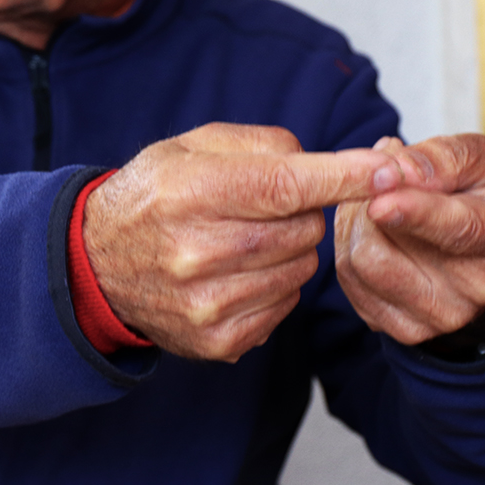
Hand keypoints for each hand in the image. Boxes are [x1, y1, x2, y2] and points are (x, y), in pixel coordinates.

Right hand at [83, 123, 400, 361]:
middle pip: (303, 228)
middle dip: (299, 212)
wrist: (95, 265)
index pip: (285, 185)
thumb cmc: (152, 195)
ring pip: (301, 269)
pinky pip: (286, 306)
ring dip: (288, 250)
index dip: (343, 176)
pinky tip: (235, 274)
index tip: (389, 170)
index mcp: (191, 192)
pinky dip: (274, 286)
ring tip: (241, 240)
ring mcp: (208, 303)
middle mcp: (197, 251)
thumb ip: (263, 144)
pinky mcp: (217, 339)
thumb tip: (327, 164)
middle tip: (259, 208)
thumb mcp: (191, 146)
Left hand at [334, 134, 484, 345]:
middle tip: (376, 173)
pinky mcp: (406, 327)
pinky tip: (371, 227)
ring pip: (359, 262)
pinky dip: (348, 244)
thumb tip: (399, 170)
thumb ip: (444, 158)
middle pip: (386, 249)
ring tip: (375, 196)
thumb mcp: (483, 161)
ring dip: (352, 219)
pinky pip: (350, 280)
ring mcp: (441, 315)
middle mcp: (478, 287)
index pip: (457, 228)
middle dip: (364, 201)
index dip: (414, 214)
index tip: (378, 201)